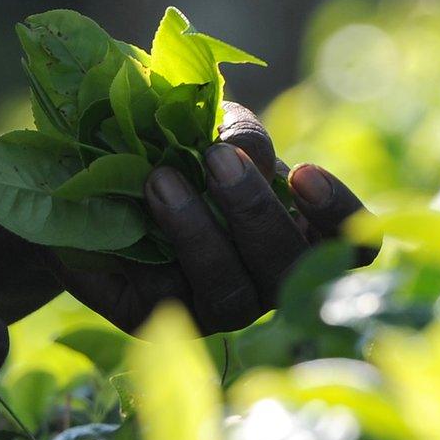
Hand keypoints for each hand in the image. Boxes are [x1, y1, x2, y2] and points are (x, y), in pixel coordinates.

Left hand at [57, 102, 378, 332]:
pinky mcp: (154, 316)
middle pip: (290, 272)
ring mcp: (213, 306)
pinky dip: (152, 253)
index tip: (303, 173)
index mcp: (295, 232)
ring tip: (160, 179)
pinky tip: (135, 210)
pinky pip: (166, 300)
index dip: (339, 217)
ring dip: (200, 235)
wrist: (87, 170)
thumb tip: (249, 155)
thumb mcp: (211, 123)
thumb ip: (240, 133)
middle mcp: (264, 279)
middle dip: (255, 214)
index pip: (352, 245)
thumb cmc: (171, 142)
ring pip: (233, 295)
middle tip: (215, 160)